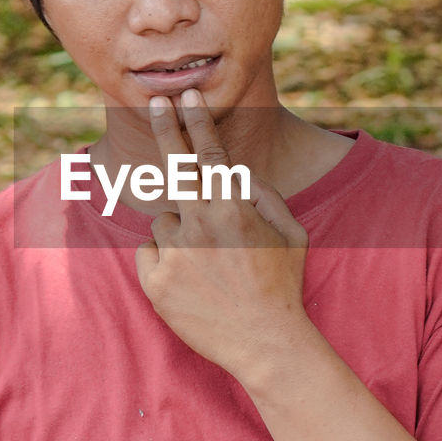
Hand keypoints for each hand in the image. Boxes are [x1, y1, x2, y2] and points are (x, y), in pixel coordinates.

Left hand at [134, 90, 311, 385]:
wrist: (266, 344)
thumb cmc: (281, 286)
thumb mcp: (291, 234)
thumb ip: (266, 194)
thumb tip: (237, 171)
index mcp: (234, 210)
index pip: (209, 155)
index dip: (196, 121)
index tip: (185, 96)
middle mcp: (201, 224)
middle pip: (175, 165)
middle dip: (166, 127)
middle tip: (155, 102)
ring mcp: (175, 253)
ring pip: (164, 219)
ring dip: (180, 230)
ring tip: (207, 263)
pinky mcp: (155, 281)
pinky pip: (149, 251)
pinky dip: (164, 258)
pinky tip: (190, 280)